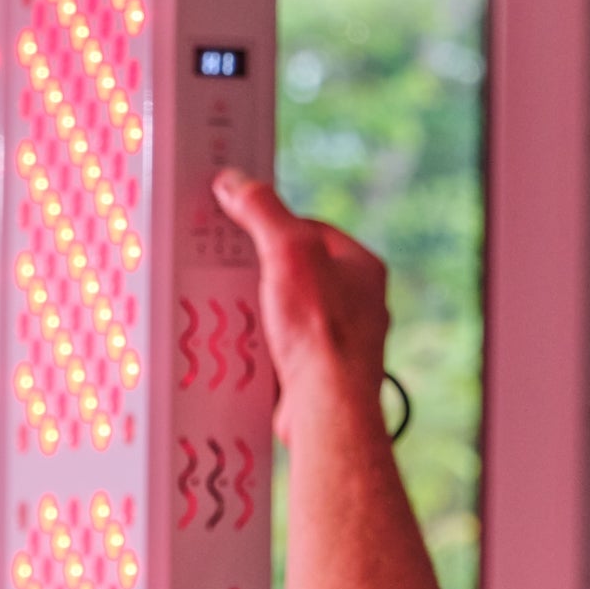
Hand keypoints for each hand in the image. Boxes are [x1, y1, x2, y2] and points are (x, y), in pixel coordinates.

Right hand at [213, 171, 388, 433]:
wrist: (325, 406)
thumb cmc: (321, 330)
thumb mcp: (287, 251)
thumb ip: (263, 211)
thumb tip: (237, 182)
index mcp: (361, 266)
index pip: (311, 228)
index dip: (274, 224)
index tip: (241, 225)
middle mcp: (358, 302)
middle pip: (295, 271)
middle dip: (260, 272)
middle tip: (229, 270)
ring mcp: (339, 339)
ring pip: (286, 311)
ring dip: (257, 311)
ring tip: (232, 309)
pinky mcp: (318, 371)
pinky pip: (281, 347)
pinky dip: (259, 345)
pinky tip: (243, 346)